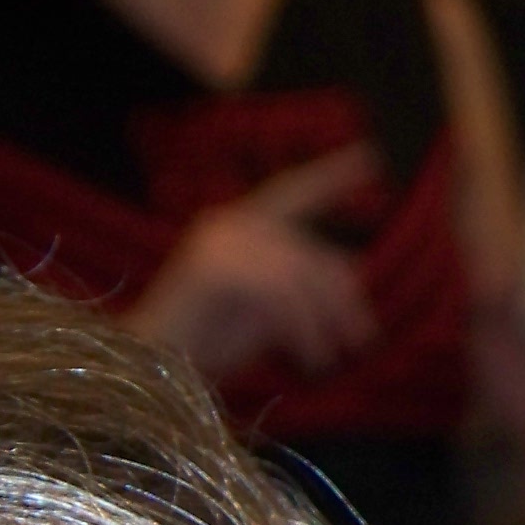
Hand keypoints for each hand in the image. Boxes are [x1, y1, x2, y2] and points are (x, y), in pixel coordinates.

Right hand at [123, 141, 382, 378]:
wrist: (154, 369)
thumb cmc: (207, 342)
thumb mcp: (269, 308)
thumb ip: (303, 285)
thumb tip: (354, 272)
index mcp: (239, 222)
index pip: (292, 191)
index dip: (329, 175)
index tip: (370, 155)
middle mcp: (229, 222)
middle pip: (310, 252)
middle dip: (342, 299)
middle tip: (365, 338)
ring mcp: (218, 242)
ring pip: (300, 277)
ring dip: (325, 322)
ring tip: (332, 357)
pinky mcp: (213, 270)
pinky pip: (281, 296)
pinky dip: (303, 331)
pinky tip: (311, 359)